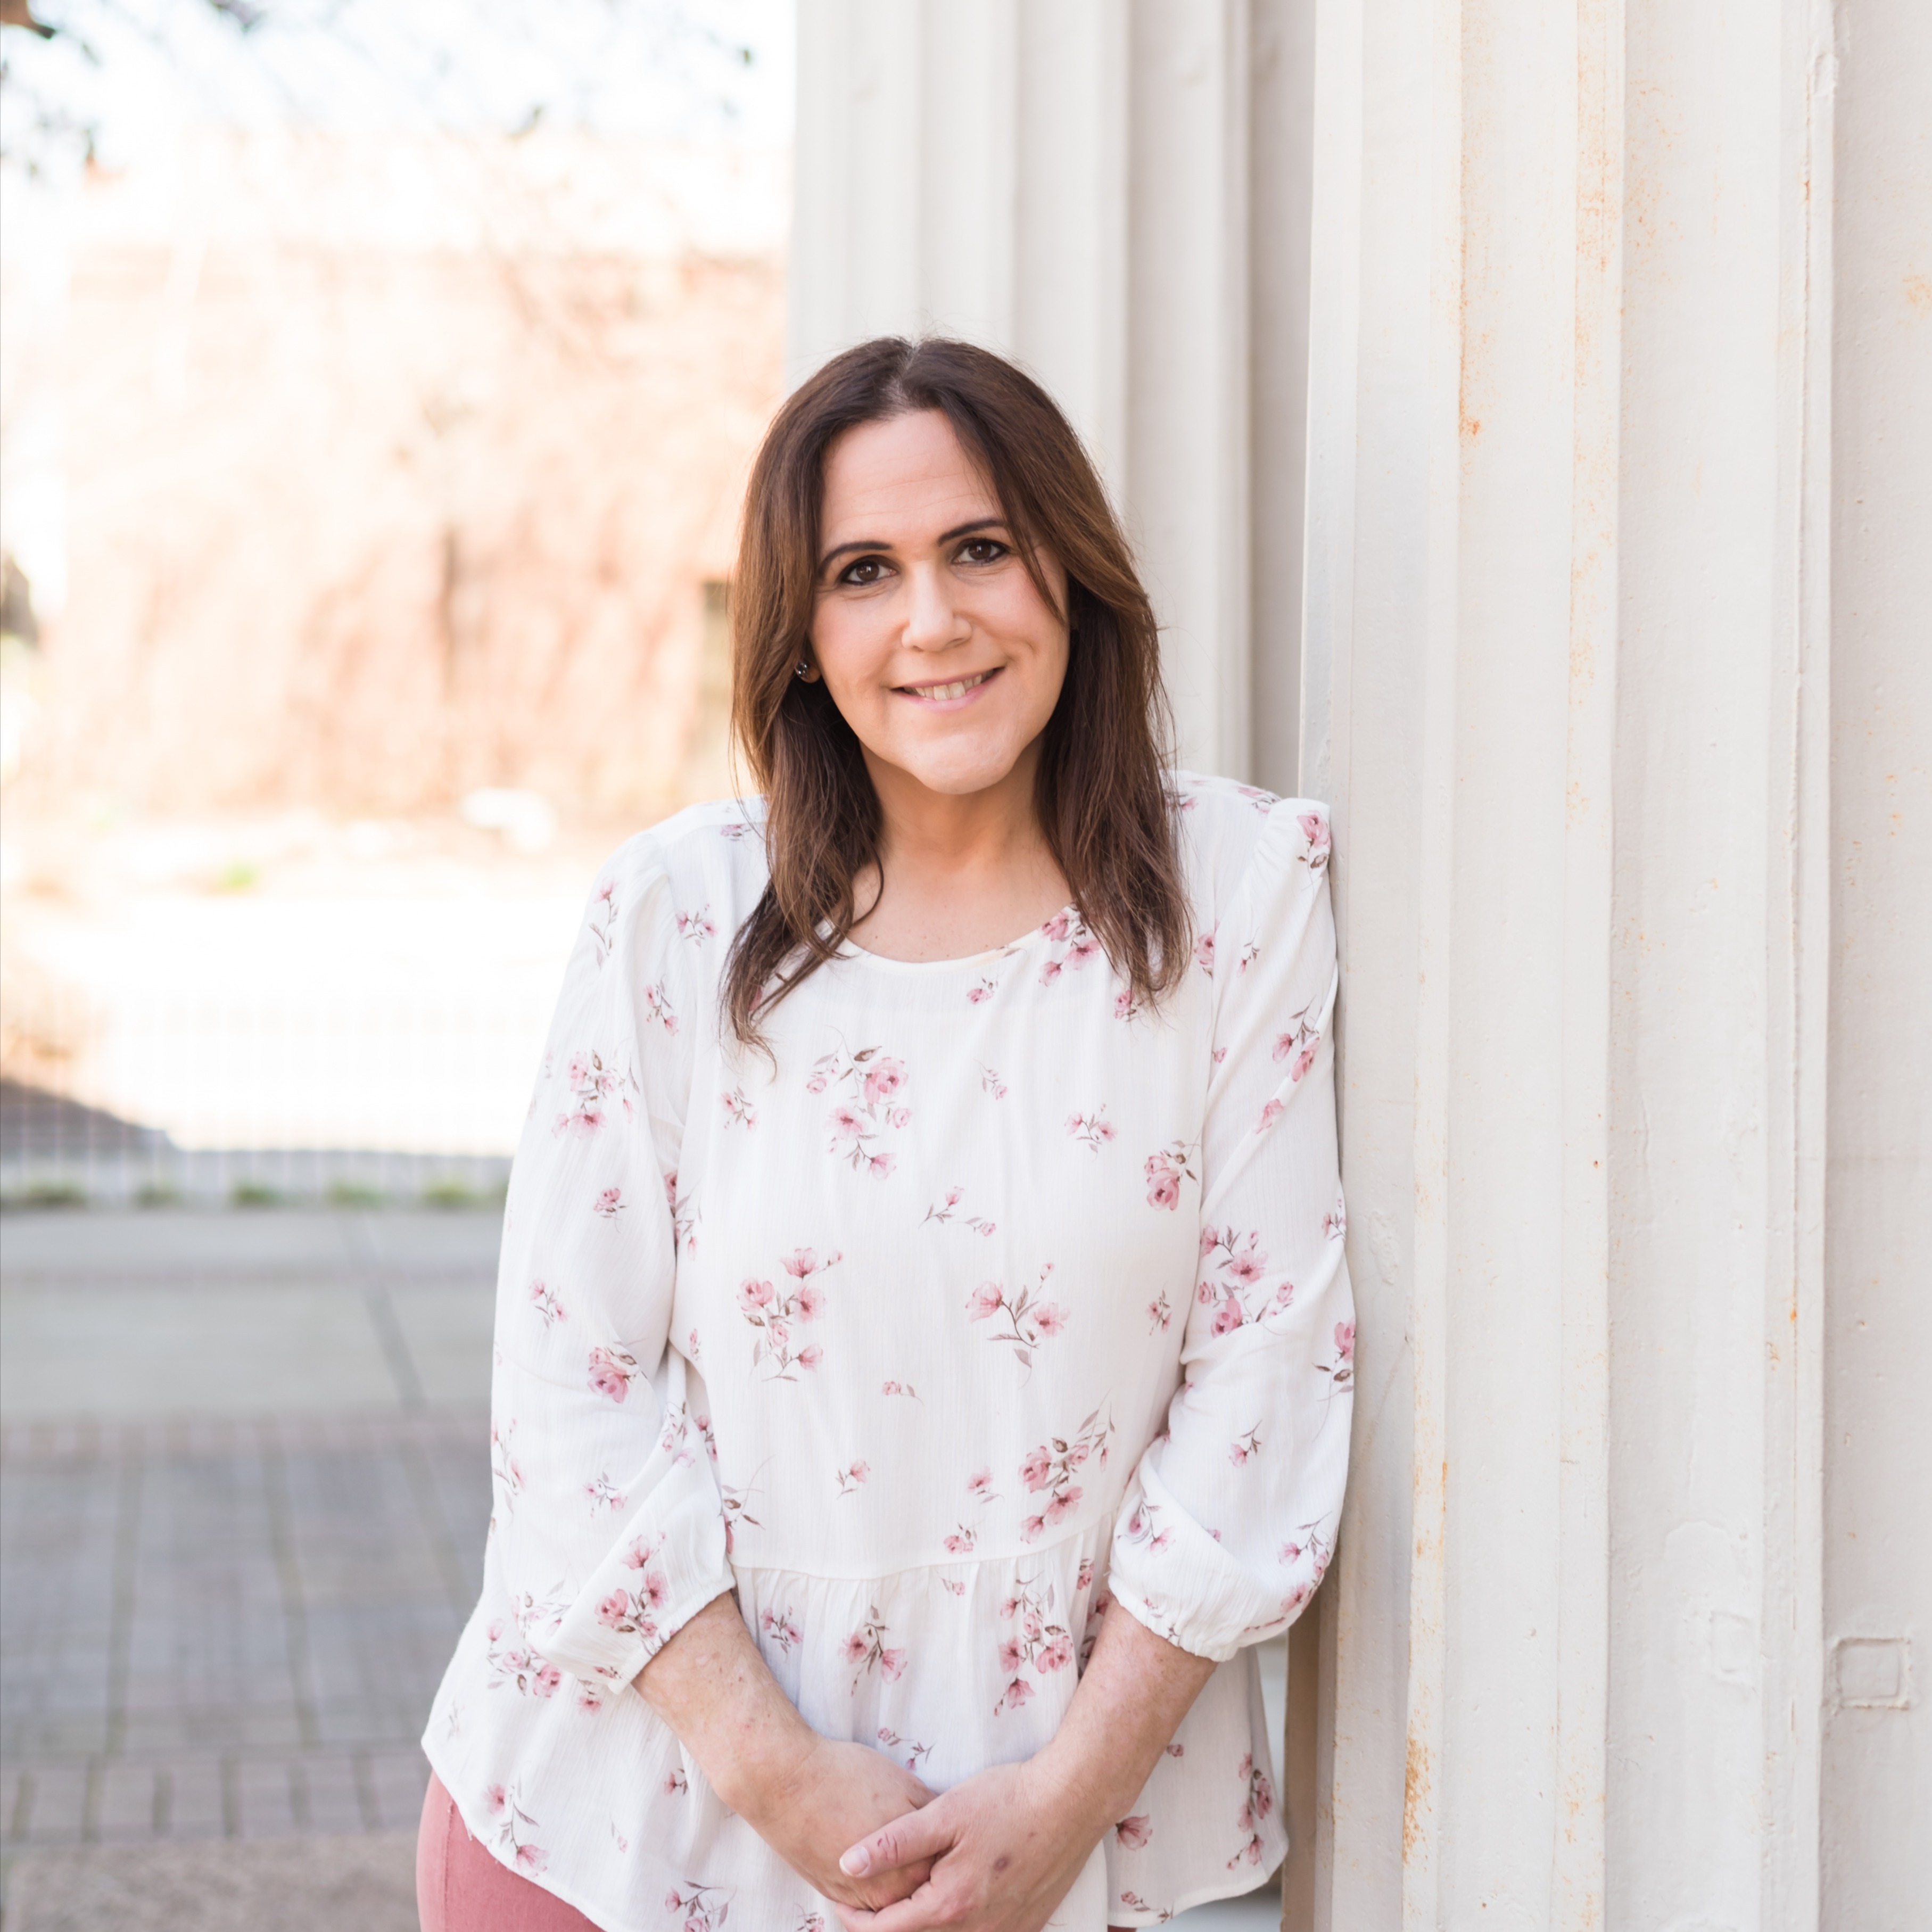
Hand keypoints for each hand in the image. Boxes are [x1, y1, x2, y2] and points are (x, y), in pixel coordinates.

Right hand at [634, 1596, 934, 1909]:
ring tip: (914, 1869)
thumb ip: (932, 1813)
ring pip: (893, 1906)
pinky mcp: (833, 1893)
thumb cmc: (847, 1776)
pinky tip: (885, 1877)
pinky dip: (877, 1895)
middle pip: (922, 1895)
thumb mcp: (904, 1785)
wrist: (785, 1782)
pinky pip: (864, 1906)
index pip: (948, 1874)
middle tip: (945, 1863)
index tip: (966, 1849)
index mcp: (912, 1866)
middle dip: (935, 1881)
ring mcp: (856, 1897)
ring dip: (905, 1893)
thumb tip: (954, 1825)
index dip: (958, 1859)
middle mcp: (886, 1892)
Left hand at [829, 1758, 1098, 1931]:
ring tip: (904, 1900)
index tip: (837, 1899)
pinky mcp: (1027, 1926)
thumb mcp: (944, 1812)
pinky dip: (957, 1927)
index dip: (854, 1919)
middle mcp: (978, 1931)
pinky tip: (952, 1900)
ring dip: (922, 1927)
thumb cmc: (1006, 1800)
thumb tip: (846, 1864)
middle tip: (862, 1901)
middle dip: (885, 1925)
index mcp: (950, 1905)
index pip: (886, 1931)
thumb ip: (893, 1842)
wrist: (1071, 1801)